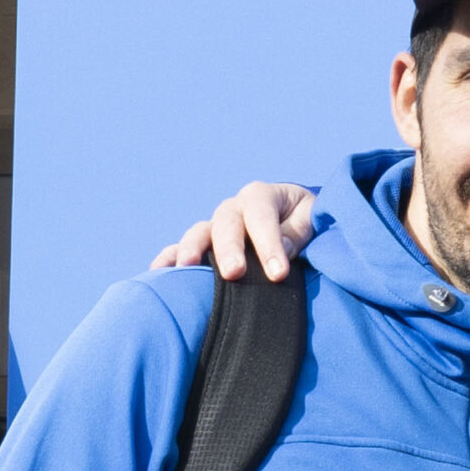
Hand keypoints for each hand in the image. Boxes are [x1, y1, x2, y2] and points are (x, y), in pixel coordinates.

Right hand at [152, 181, 318, 280]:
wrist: (291, 218)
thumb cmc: (304, 220)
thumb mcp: (311, 219)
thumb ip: (298, 232)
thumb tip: (282, 248)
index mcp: (261, 196)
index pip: (262, 216)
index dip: (269, 244)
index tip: (278, 274)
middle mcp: (234, 208)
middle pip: (226, 224)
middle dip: (229, 249)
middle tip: (234, 273)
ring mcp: (215, 226)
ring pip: (200, 233)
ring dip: (192, 250)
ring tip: (186, 269)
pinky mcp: (204, 245)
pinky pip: (181, 249)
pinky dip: (169, 258)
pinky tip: (158, 272)